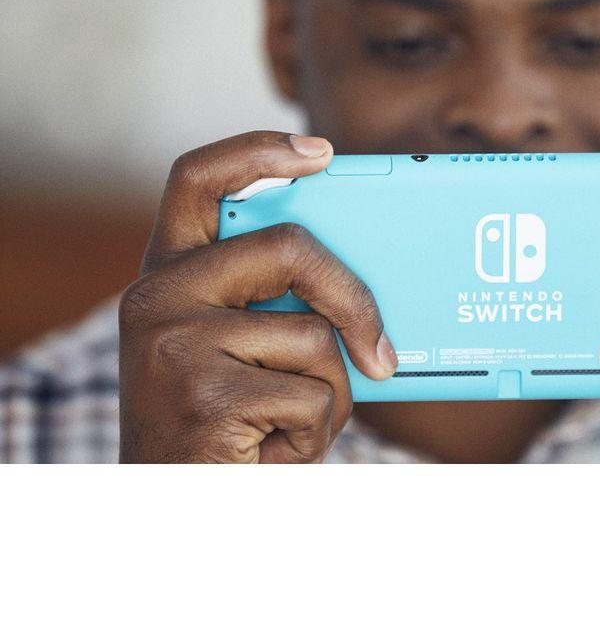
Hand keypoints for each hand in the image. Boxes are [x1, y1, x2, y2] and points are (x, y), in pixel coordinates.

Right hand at [118, 131, 397, 462]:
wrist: (176, 509)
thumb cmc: (223, 423)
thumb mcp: (232, 349)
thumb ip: (272, 303)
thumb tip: (373, 277)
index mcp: (167, 274)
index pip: (197, 179)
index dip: (257, 150)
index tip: (319, 152)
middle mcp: (156, 297)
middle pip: (289, 247)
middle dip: (353, 297)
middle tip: (383, 351)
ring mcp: (175, 344)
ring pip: (314, 336)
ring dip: (330, 395)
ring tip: (290, 426)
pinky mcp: (206, 395)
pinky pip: (314, 395)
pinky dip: (317, 433)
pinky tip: (274, 450)